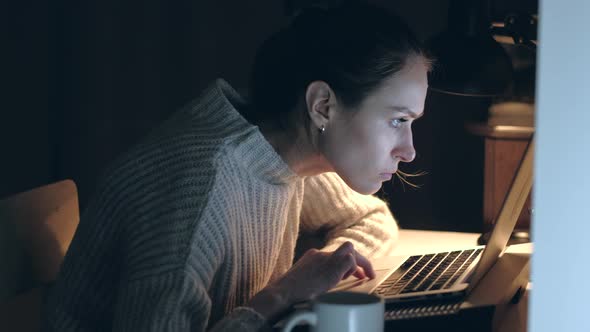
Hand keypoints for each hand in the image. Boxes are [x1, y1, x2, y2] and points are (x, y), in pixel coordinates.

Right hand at [247, 242, 374, 319]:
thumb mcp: (303, 281)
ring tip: (364, 276)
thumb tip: (324, 286)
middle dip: (359, 261)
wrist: (283, 293)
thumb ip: (315, 278)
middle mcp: (320, 253)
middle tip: (366, 274)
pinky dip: (354, 269)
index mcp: (313, 256)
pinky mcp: (332, 265)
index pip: (335, 253)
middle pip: (346, 249)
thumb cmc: (290, 293)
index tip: (351, 274)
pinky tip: (350, 279)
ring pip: (350, 249)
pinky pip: (350, 259)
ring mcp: (326, 258)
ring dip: (360, 262)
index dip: (346, 263)